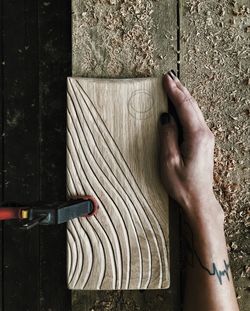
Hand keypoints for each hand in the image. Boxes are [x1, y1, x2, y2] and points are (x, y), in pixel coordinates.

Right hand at [159, 71, 223, 223]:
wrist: (199, 199)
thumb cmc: (183, 184)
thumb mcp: (169, 161)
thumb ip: (167, 136)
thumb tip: (166, 117)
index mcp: (196, 136)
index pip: (184, 107)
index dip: (174, 91)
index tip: (165, 79)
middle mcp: (205, 134)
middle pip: (192, 105)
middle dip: (180, 89)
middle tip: (169, 76)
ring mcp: (206, 138)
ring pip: (194, 111)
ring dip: (184, 97)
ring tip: (174, 85)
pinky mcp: (204, 142)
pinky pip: (195, 119)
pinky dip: (186, 108)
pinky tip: (181, 105)